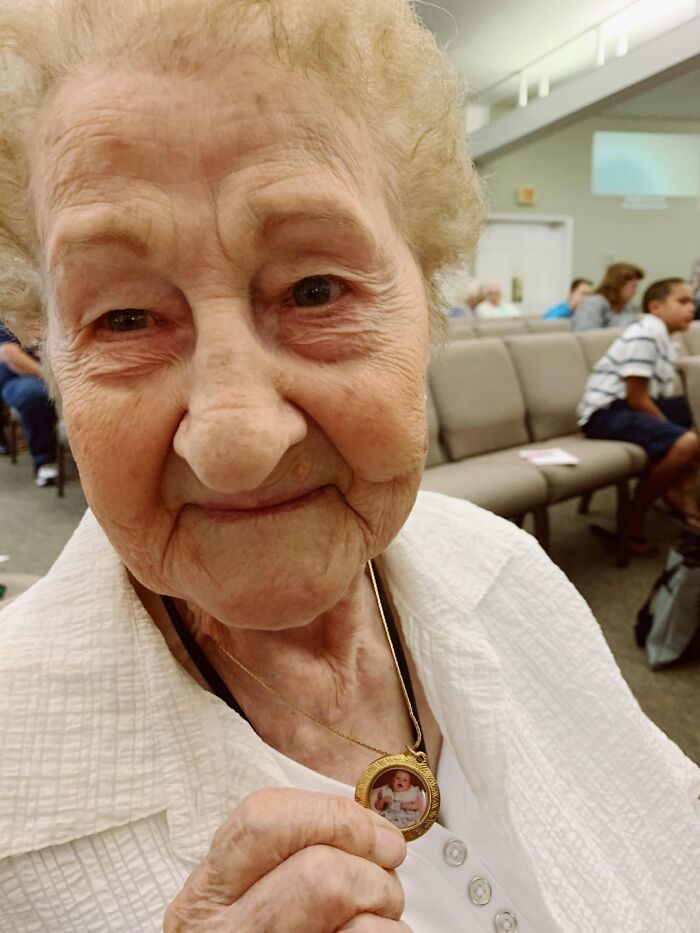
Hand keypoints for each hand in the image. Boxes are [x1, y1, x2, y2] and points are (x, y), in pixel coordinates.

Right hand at [163, 787, 411, 931]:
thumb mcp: (249, 898)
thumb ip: (290, 854)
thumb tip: (371, 828)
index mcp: (207, 897)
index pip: (262, 821)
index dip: (332, 816)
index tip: (372, 832)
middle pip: (319, 871)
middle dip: (371, 872)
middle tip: (380, 884)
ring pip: (352, 917)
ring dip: (385, 909)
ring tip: (375, 919)